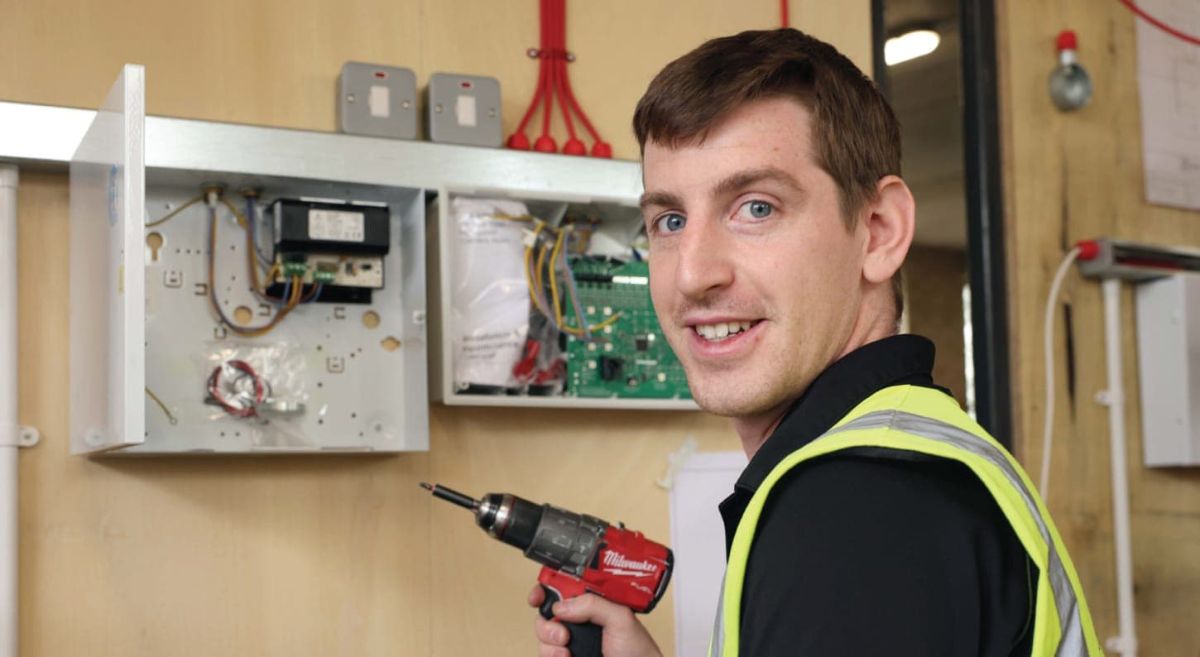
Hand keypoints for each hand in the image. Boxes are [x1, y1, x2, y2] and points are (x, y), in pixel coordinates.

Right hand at [529, 585, 662, 656]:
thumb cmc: (638, 652)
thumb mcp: (621, 619)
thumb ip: (593, 604)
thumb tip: (563, 605)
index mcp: (593, 604)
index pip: (563, 588)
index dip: (547, 588)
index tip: (538, 596)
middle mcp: (580, 621)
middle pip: (546, 612)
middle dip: (547, 622)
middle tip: (563, 633)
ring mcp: (572, 641)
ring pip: (543, 635)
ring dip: (549, 642)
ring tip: (566, 650)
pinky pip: (546, 653)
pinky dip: (551, 655)